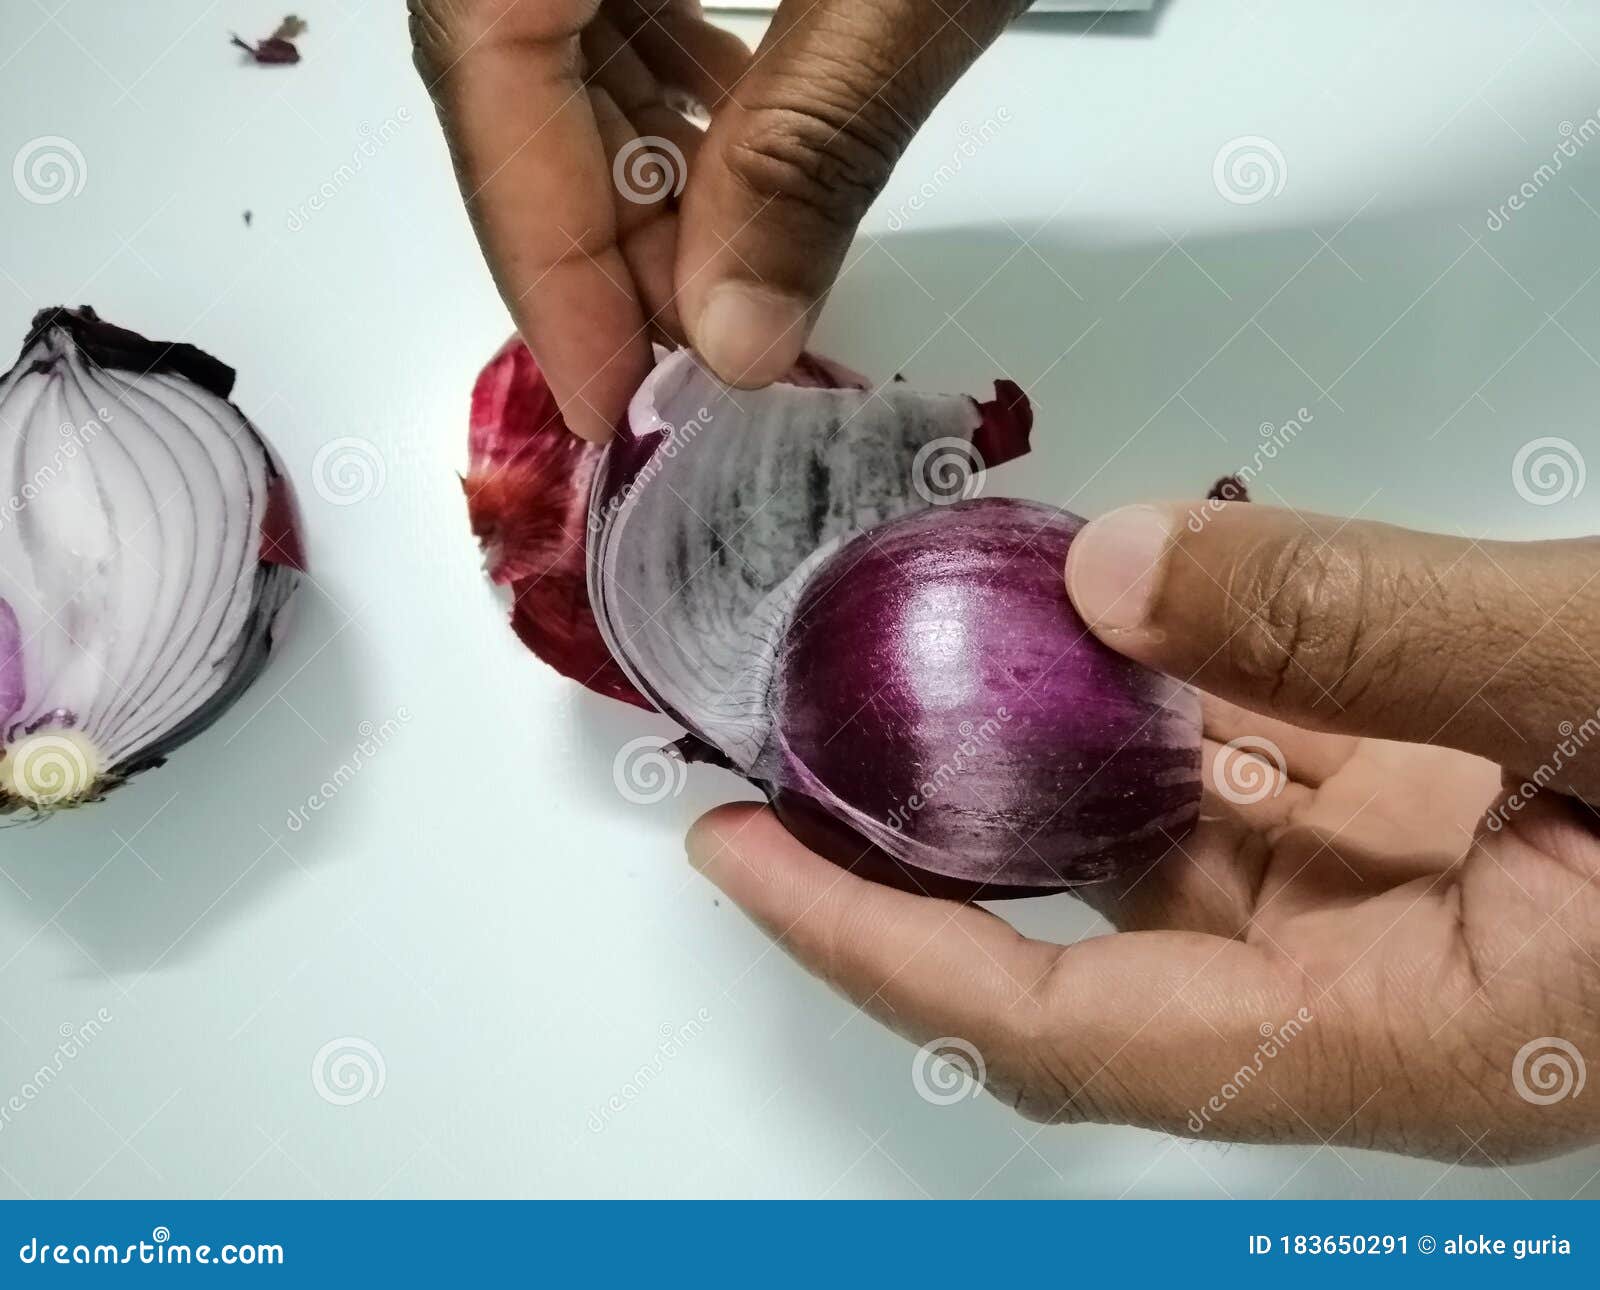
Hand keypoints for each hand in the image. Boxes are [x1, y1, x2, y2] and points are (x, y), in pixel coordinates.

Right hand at [411, 0, 1024, 439]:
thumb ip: (812, 144)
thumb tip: (738, 337)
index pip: (491, 54)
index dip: (542, 247)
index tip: (604, 394)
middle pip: (508, 61)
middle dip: (601, 228)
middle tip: (693, 361)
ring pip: (554, 31)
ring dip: (639, 166)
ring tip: (734, 281)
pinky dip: (672, 82)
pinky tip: (744, 149)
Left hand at [687, 500, 1599, 1162]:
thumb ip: (1386, 635)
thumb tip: (1129, 569)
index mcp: (1402, 1037)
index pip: (1057, 1029)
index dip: (873, 951)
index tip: (735, 857)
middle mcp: (1364, 990)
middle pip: (1069, 937)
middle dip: (907, 843)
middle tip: (769, 735)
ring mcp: (1386, 902)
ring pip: (1144, 836)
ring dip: (1021, 744)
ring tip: (892, 643)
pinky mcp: (1416, 819)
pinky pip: (1233, 766)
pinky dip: (1149, 688)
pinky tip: (1089, 605)